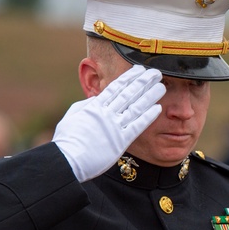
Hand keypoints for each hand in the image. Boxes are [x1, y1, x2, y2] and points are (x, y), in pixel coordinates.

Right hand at [53, 66, 165, 181]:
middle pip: (129, 94)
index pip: (115, 88)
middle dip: (143, 82)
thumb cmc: (67, 140)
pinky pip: (137, 126)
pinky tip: (158, 108)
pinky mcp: (121, 141)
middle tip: (156, 72)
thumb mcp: (73, 116)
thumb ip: (86, 106)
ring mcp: (114, 127)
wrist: (67, 159)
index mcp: (94, 106)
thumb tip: (94, 99)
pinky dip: (148, 117)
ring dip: (150, 96)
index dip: (129, 77)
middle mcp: (107, 113)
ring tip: (161, 87)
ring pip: (136, 107)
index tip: (140, 69)